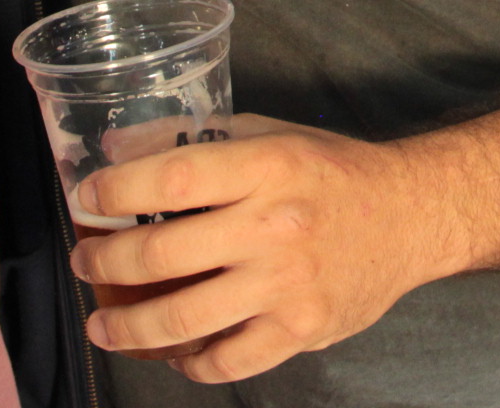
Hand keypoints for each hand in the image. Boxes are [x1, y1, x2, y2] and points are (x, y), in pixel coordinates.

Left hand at [69, 116, 454, 383]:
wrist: (414, 214)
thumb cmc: (336, 171)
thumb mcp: (273, 135)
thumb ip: (200, 142)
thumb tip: (117, 151)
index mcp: (268, 165)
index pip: (171, 177)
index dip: (116, 191)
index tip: (87, 199)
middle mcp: (275, 226)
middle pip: (161, 255)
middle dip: (103, 263)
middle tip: (86, 262)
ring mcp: (288, 285)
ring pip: (181, 320)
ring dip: (126, 327)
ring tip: (103, 323)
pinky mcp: (301, 330)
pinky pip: (226, 361)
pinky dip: (188, 364)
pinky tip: (173, 353)